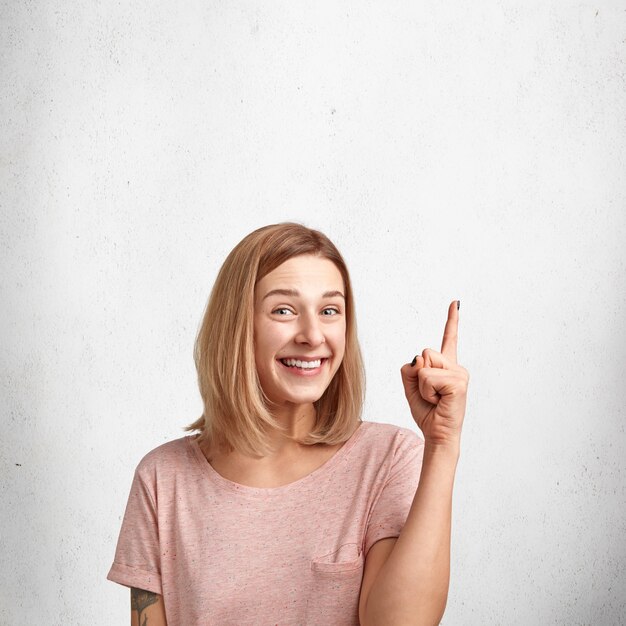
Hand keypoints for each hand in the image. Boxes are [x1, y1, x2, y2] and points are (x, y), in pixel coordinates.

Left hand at [400, 300, 468, 447]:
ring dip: (422, 385)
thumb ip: (410, 369)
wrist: (437, 434)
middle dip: (419, 374)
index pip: (448, 339)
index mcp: (446, 366)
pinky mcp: (458, 382)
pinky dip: (426, 391)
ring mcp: (460, 374)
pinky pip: (428, 377)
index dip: (452, 320)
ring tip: (434, 398)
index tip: (455, 303)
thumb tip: (420, 358)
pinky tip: (438, 401)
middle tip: (430, 394)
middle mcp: (456, 367)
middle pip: (425, 352)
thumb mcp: (411, 387)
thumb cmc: (427, 412)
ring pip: (425, 364)